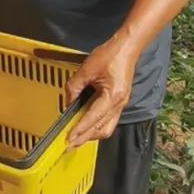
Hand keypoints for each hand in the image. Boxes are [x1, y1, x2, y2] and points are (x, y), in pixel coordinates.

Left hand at [65, 31, 139, 149]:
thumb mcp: (86, 70)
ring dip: (91, 135)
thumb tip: (67, 102)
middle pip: (101, 129)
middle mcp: (119, 105)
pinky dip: (96, 126)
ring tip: (76, 139)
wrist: (126, 47)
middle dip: (84, 138)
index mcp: (113, 97)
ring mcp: (121, 105)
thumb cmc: (109, 55)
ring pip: (106, 128)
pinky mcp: (119, 102)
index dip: (80, 130)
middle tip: (69, 145)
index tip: (68, 139)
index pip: (93, 118)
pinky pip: (108, 120)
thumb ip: (74, 87)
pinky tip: (86, 126)